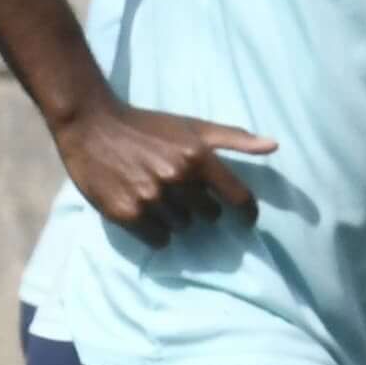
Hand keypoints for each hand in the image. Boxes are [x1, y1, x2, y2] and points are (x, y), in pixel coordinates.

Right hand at [52, 94, 275, 236]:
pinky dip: (155, 231)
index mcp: (197, 157)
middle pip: (208, 216)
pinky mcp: (127, 214)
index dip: (247, 212)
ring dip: (174, 217)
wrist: (92, 126)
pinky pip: (158, 239)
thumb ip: (233, 138)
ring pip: (182, 228)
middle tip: (179, 191)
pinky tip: (144, 211)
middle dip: (198, 206)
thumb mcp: (192, 126)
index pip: (239, 198)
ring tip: (156, 196)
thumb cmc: (146, 125)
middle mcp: (177, 179)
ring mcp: (151, 198)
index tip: (247, 220)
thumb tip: (274, 145)